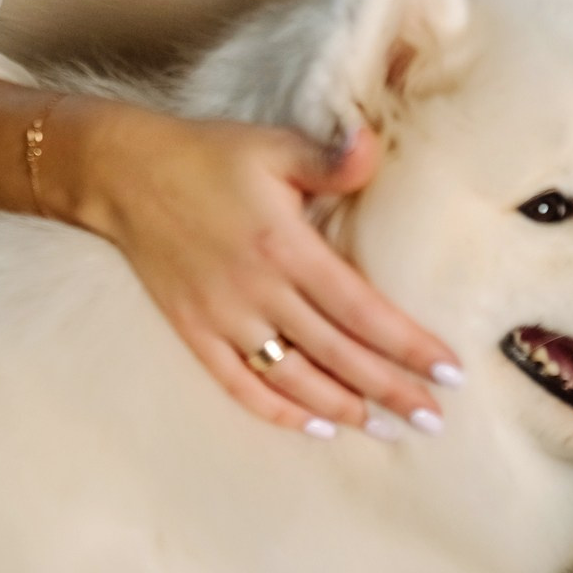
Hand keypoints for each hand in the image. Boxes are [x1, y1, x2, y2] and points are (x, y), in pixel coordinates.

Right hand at [59, 99, 464, 437]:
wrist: (124, 174)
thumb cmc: (208, 155)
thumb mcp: (272, 146)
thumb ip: (328, 159)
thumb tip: (372, 146)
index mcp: (284, 247)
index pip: (360, 308)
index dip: (406, 344)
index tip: (447, 370)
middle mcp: (257, 291)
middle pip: (337, 354)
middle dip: (390, 389)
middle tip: (433, 418)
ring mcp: (222, 318)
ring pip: (294, 378)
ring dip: (343, 407)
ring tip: (385, 426)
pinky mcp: (194, 331)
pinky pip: (240, 384)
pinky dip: (279, 411)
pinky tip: (314, 426)